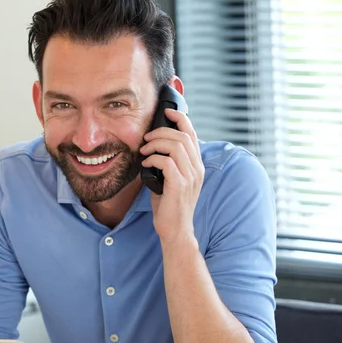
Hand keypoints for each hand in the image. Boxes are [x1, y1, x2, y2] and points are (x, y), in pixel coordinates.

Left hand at [140, 108, 204, 244]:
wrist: (175, 230)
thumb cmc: (169, 205)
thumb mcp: (170, 179)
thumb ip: (167, 162)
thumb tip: (151, 146)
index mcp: (196, 165)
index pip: (192, 134)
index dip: (180, 119)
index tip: (167, 112)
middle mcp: (197, 169)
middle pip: (182, 136)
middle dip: (161, 131)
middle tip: (146, 138)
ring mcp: (190, 177)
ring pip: (175, 146)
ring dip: (155, 144)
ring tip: (144, 151)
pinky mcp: (179, 186)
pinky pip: (166, 162)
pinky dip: (153, 159)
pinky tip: (145, 165)